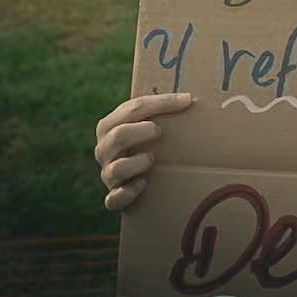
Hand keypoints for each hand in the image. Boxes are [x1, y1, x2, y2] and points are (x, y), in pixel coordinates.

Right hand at [94, 92, 192, 211]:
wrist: (136, 180)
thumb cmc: (145, 143)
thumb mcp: (146, 124)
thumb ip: (160, 111)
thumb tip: (191, 98)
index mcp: (110, 126)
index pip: (132, 108)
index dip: (161, 103)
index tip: (186, 101)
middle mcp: (105, 149)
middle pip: (117, 136)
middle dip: (139, 132)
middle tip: (158, 131)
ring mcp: (108, 174)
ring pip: (115, 169)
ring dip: (135, 163)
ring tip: (151, 159)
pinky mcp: (114, 197)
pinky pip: (115, 198)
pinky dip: (127, 192)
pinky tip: (142, 184)